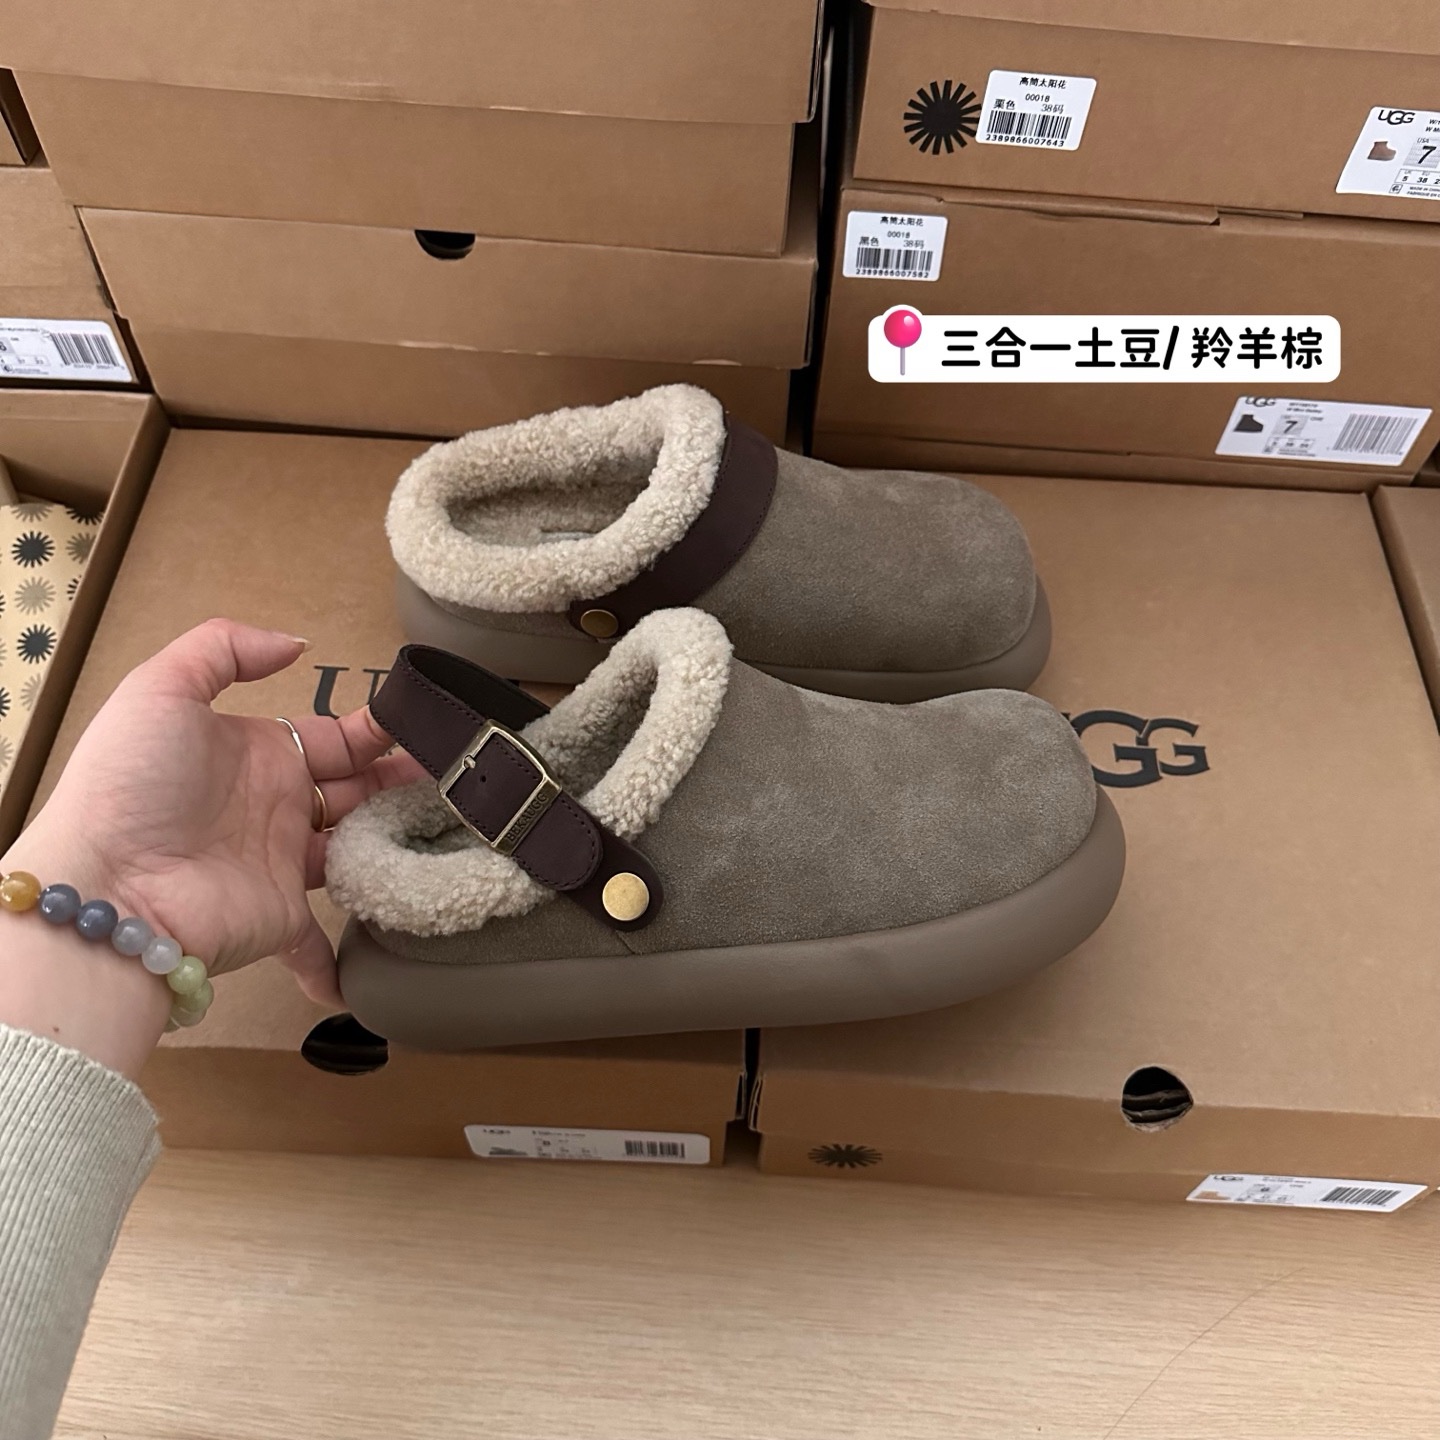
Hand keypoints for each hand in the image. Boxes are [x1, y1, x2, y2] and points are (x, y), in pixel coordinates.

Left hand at [8, 619, 423, 1009]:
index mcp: (255, 755)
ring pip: (354, 855)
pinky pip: (315, 947)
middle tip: (456, 777)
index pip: (332, 739)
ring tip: (453, 834)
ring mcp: (280, 867)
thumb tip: (297, 645)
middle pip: (355, 793)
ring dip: (395, 847)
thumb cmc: (132, 783)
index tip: (425, 727)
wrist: (109, 886)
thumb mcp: (163, 689)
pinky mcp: (282, 921)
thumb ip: (224, 648)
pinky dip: (336, 965)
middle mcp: (273, 809)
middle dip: (403, 785)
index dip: (378, 732)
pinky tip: (367, 966)